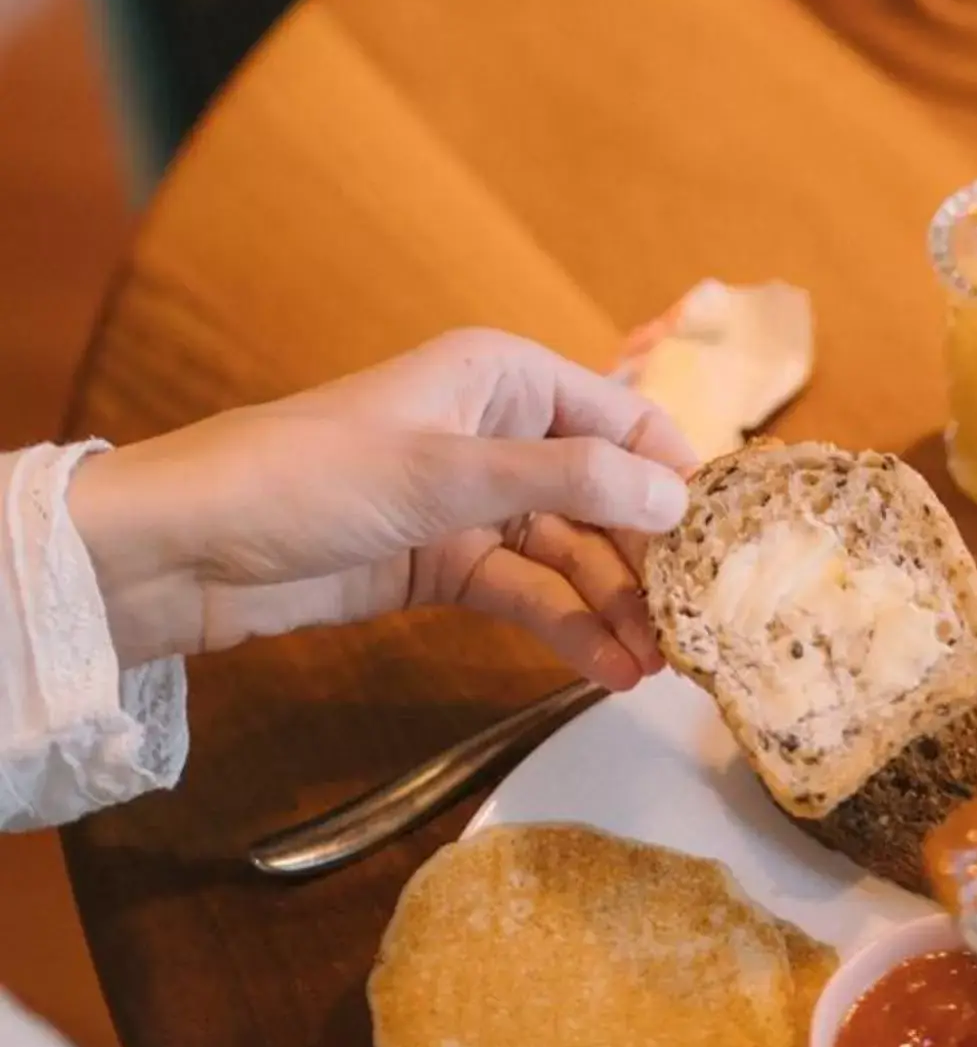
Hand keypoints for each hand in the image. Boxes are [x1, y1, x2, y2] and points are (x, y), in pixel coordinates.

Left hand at [66, 330, 693, 683]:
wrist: (184, 550)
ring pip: (568, 554)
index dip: (673, 476)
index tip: (722, 541)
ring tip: (655, 667)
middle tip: (695, 624)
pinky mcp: (441, 565)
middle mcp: (496, 431)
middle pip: (602, 494)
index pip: (620, 418)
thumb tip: (674, 496)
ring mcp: (469, 503)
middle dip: (647, 557)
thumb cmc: (304, 478)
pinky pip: (525, 594)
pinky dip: (565, 630)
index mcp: (500, 375)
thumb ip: (564, 482)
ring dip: (611, 607)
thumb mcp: (444, 473)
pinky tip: (604, 671)